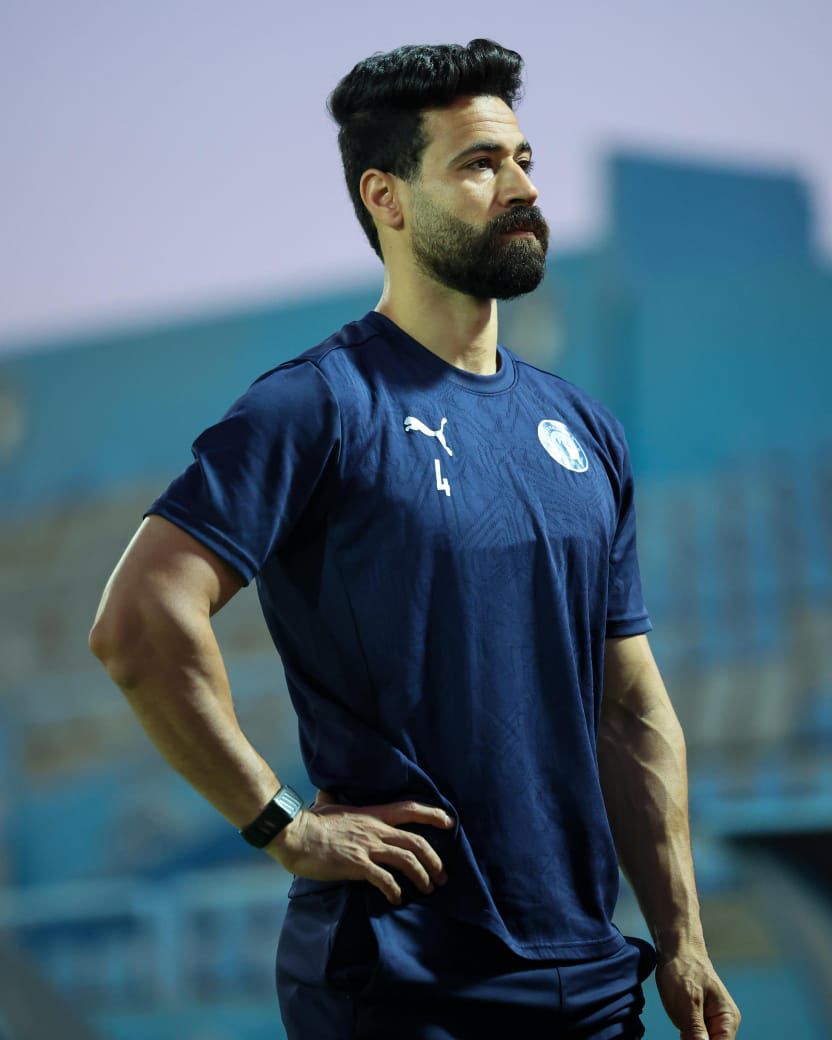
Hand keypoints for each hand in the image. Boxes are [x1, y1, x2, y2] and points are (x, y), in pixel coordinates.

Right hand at [266, 790, 453, 904]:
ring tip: (427, 889)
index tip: (449, 821)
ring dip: (421, 877)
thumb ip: (333, 800)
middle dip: (434, 860)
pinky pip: (385, 880)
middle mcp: (375, 829)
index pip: (409, 809)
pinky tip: (396, 899)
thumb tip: (327, 794)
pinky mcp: (357, 865)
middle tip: (442, 875)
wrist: (296, 835)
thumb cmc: (311, 822)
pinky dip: (395, 891)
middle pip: (416, 841)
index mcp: (372, 814)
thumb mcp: (328, 805)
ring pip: (407, 860)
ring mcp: (367, 847)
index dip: (432, 814)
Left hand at [654, 944, 740, 1038]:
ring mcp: (710, 1023)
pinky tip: (680, 1027)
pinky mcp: (698, 1021)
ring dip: (690, 1038)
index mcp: (727, 1020)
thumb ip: (696, 1030)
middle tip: (683, 1030)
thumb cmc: (683, 970)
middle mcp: (722, 1025)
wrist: (675, 949)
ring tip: (682, 1024)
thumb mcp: (688, 1001)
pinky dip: (686, 1037)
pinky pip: (694, 1037)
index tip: (689, 1037)